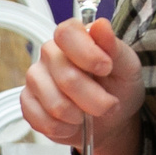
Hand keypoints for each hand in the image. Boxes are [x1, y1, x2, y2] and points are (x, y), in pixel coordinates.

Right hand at [21, 17, 142, 149]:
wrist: (110, 120)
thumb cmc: (118, 88)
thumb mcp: (127, 67)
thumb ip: (114, 47)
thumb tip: (100, 25)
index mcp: (74, 38)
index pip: (66, 33)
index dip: (86, 53)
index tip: (106, 69)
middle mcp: (50, 54)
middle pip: (66, 77)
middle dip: (94, 99)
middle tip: (108, 105)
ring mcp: (36, 78)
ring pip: (54, 103)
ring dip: (79, 116)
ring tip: (88, 114)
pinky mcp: (27, 103)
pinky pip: (41, 120)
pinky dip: (64, 128)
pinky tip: (72, 123)